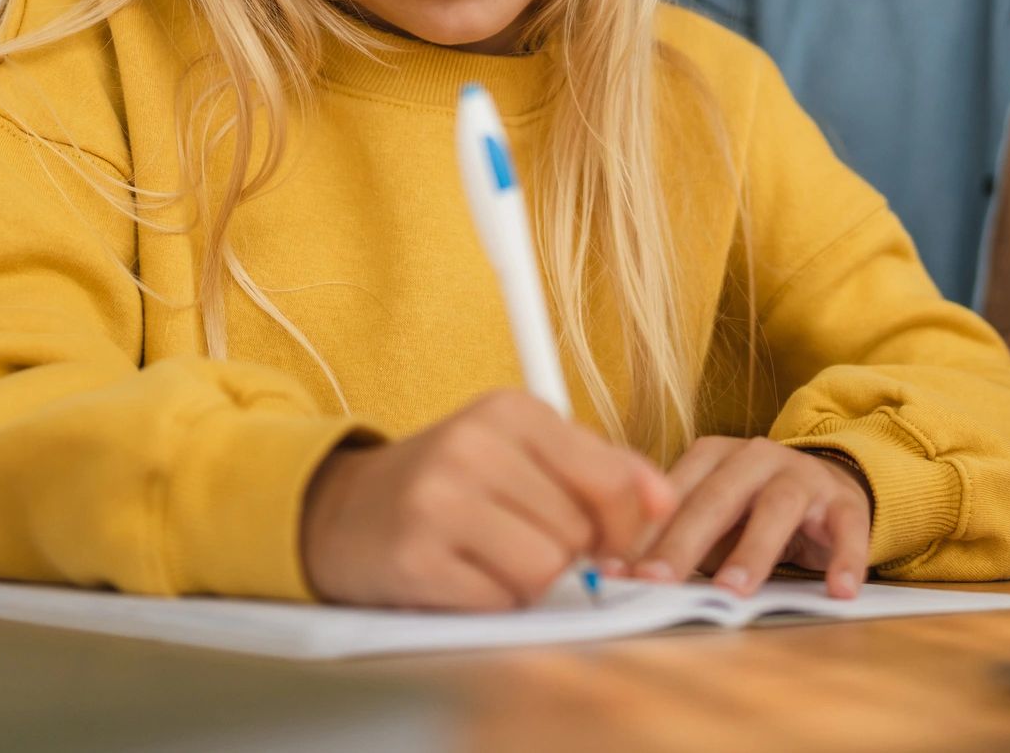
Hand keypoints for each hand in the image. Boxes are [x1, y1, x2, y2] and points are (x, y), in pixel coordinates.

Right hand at [301, 388, 675, 609]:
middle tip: (522, 537)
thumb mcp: (525, 450)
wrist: (343, 510)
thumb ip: (602, 468)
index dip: (624, 525)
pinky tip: (464, 575)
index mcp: (512, 409)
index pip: (610, 478)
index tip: (611, 541)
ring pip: (544, 568)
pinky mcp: (415, 558)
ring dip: (529, 579)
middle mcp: (475, 444)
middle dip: (565, 549)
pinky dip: (493, 600)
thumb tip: (666, 501)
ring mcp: (440, 500)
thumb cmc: (452, 481)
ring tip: (493, 556)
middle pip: (577, 530)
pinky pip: (499, 601)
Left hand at [620, 436, 870, 598]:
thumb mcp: (713, 516)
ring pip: (776, 507)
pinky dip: (843, 558)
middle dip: (684, 542)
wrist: (828, 486)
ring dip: (753, 551)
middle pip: (717, 497)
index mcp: (714, 456)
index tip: (617, 571)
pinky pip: (846, 527)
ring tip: (733, 593)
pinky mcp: (844, 500)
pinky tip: (838, 591)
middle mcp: (756, 457)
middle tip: (658, 583)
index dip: (645, 532)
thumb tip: (617, 572)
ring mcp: (802, 474)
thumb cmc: (754, 510)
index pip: (674, 492)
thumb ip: (674, 535)